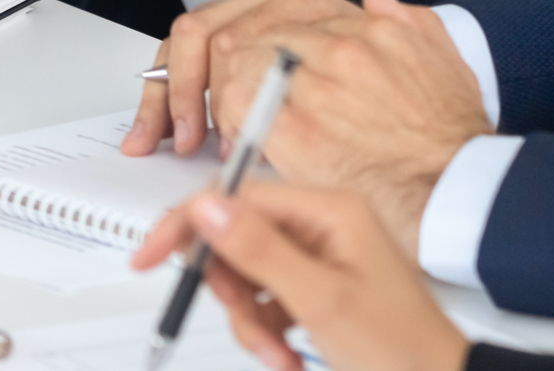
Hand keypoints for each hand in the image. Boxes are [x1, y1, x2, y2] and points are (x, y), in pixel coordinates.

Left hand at [130, 0, 487, 249]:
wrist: (461, 189)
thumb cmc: (451, 139)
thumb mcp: (440, 59)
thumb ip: (405, 21)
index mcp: (361, 22)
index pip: (273, 10)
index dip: (241, 45)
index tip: (230, 70)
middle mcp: (333, 40)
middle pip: (238, 29)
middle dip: (204, 69)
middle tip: (193, 106)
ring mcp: (313, 78)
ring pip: (228, 59)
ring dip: (206, 95)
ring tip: (203, 128)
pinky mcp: (295, 125)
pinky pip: (234, 105)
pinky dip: (220, 122)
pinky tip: (226, 145)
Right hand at [131, 183, 469, 370]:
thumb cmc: (402, 348)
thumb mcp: (320, 300)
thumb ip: (260, 250)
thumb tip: (208, 207)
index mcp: (328, 210)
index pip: (237, 197)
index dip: (189, 225)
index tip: (151, 256)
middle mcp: (322, 227)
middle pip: (237, 239)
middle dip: (233, 290)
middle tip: (248, 323)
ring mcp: (320, 259)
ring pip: (247, 278)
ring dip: (251, 323)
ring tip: (278, 353)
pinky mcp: (317, 291)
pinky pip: (266, 302)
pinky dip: (266, 333)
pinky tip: (288, 355)